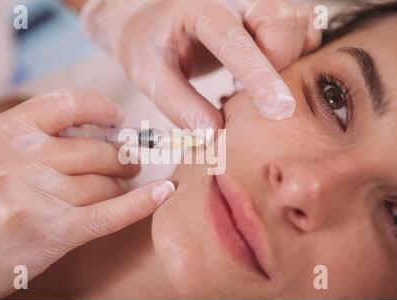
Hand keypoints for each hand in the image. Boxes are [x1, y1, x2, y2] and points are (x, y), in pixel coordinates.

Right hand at [0, 88, 175, 298]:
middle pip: (95, 149)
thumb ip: (34, 138)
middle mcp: (17, 160)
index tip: (117, 117)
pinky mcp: (51, 233)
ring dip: (121, 185)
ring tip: (123, 185)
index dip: (102, 108)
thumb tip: (96, 128)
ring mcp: (34, 197)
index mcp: (2, 133)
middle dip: (121, 155)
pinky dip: (140, 204)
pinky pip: (107, 213)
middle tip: (131, 160)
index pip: (67, 103)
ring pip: (103, 183)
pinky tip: (162, 193)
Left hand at [82, 0, 320, 128]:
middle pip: (280, 23)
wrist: (154, 20)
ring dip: (285, 61)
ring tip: (248, 79)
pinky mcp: (269, 11)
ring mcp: (254, 2)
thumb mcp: (150, 75)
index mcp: (199, 10)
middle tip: (242, 88)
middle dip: (275, 65)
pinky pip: (302, 31)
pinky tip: (262, 69)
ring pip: (298, 25)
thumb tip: (213, 134)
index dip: (259, 76)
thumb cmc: (150, 44)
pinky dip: (293, 56)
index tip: (278, 109)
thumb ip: (179, 104)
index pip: (234, 41)